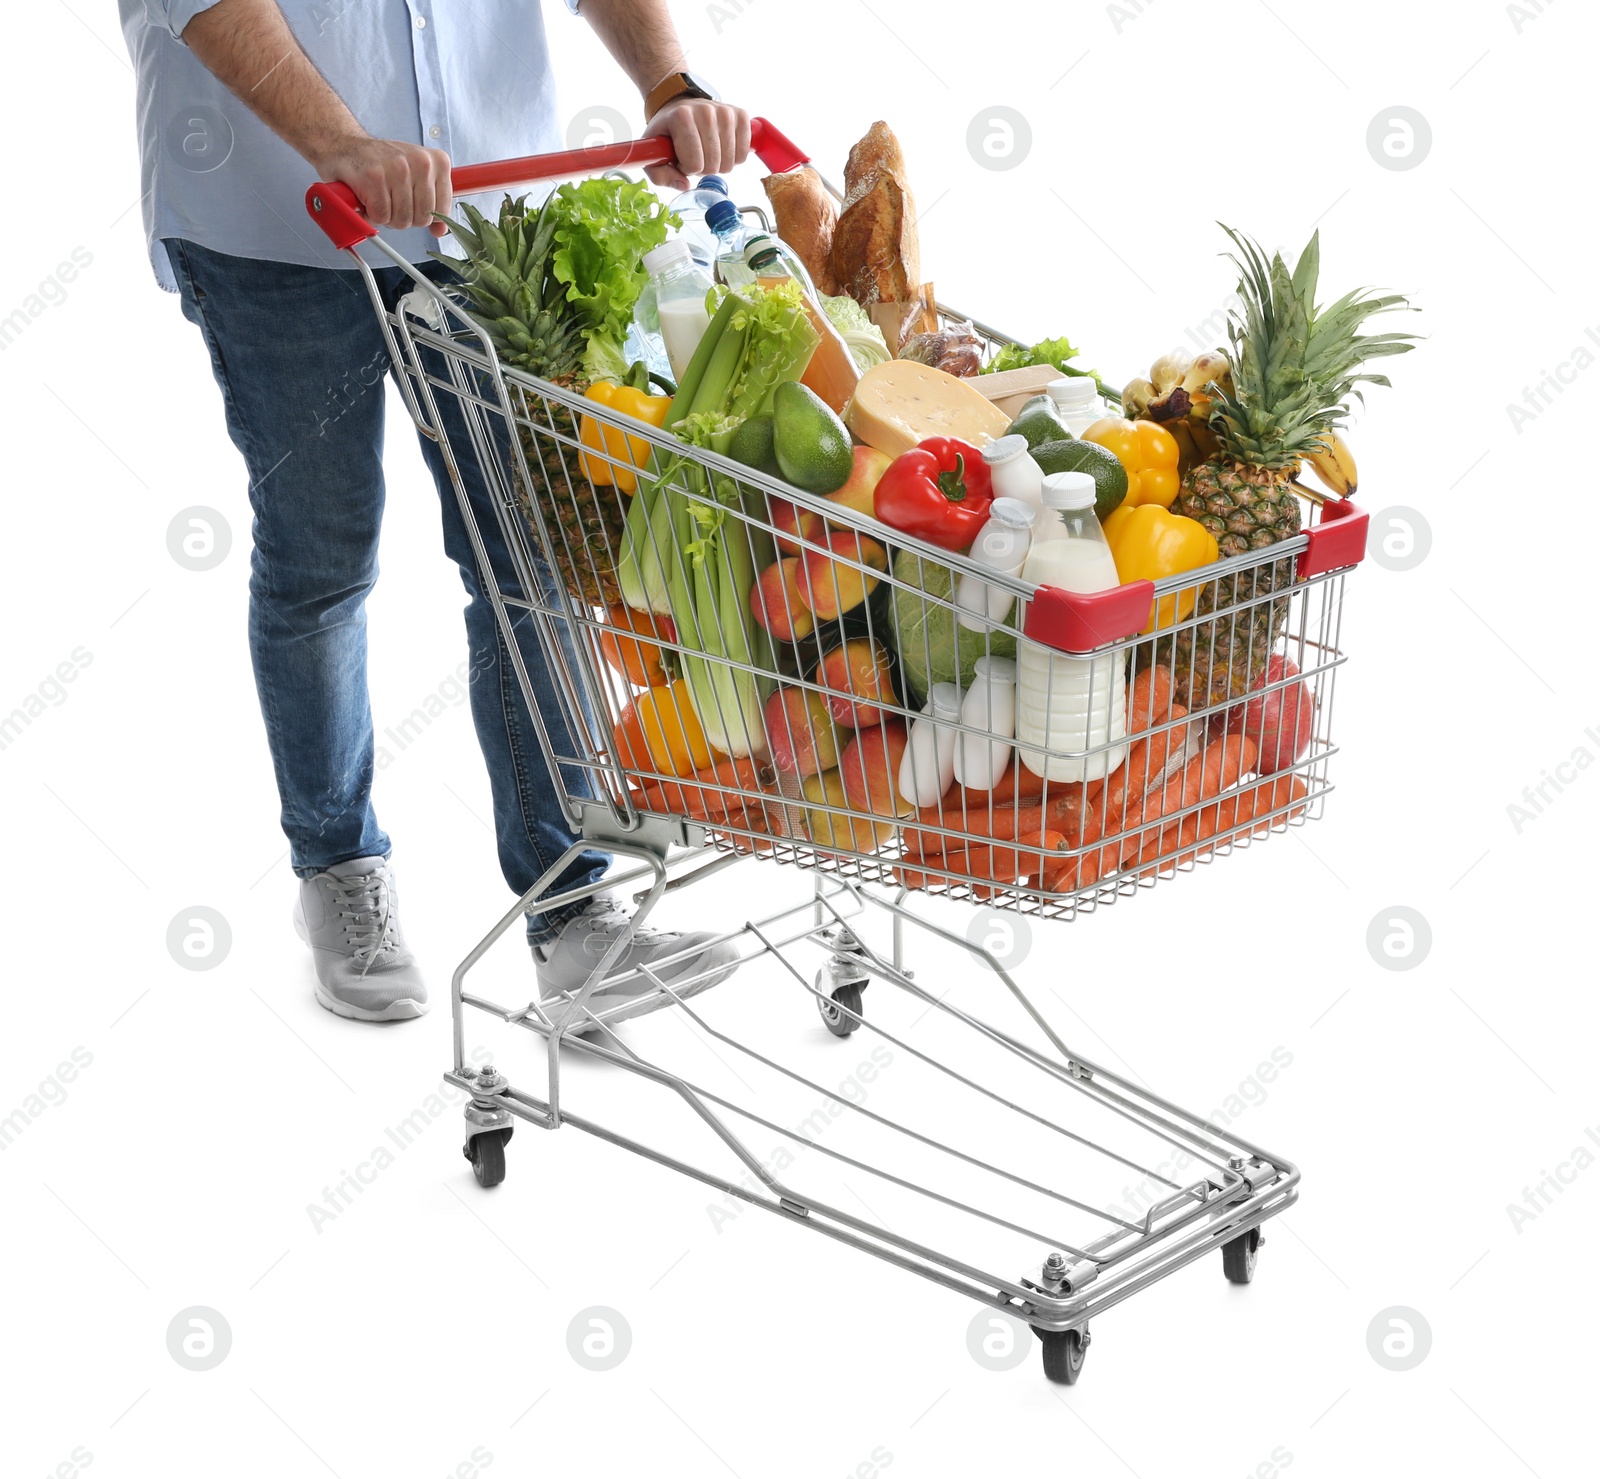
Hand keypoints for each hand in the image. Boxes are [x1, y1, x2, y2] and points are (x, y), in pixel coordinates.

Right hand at [311, 134, 453, 235]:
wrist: (343, 145)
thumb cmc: (379, 163)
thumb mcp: (415, 177)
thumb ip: (432, 202)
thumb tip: (440, 230)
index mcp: (436, 161)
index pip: (442, 209)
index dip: (424, 216)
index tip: (412, 205)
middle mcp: (421, 162)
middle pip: (422, 219)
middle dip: (404, 217)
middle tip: (390, 200)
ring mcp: (398, 169)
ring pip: (402, 220)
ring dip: (386, 216)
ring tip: (379, 196)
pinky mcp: (375, 178)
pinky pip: (381, 216)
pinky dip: (370, 214)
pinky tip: (367, 197)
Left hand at [640, 99, 751, 190]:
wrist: (680, 106)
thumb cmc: (667, 133)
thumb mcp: (653, 154)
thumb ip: (660, 175)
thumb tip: (684, 185)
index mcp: (682, 117)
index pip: (694, 164)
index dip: (686, 168)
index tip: (680, 157)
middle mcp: (706, 111)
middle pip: (713, 166)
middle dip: (702, 167)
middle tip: (694, 153)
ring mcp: (726, 112)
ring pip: (729, 163)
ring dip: (717, 163)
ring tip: (705, 149)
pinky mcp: (741, 115)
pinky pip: (743, 154)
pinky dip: (732, 157)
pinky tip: (721, 147)